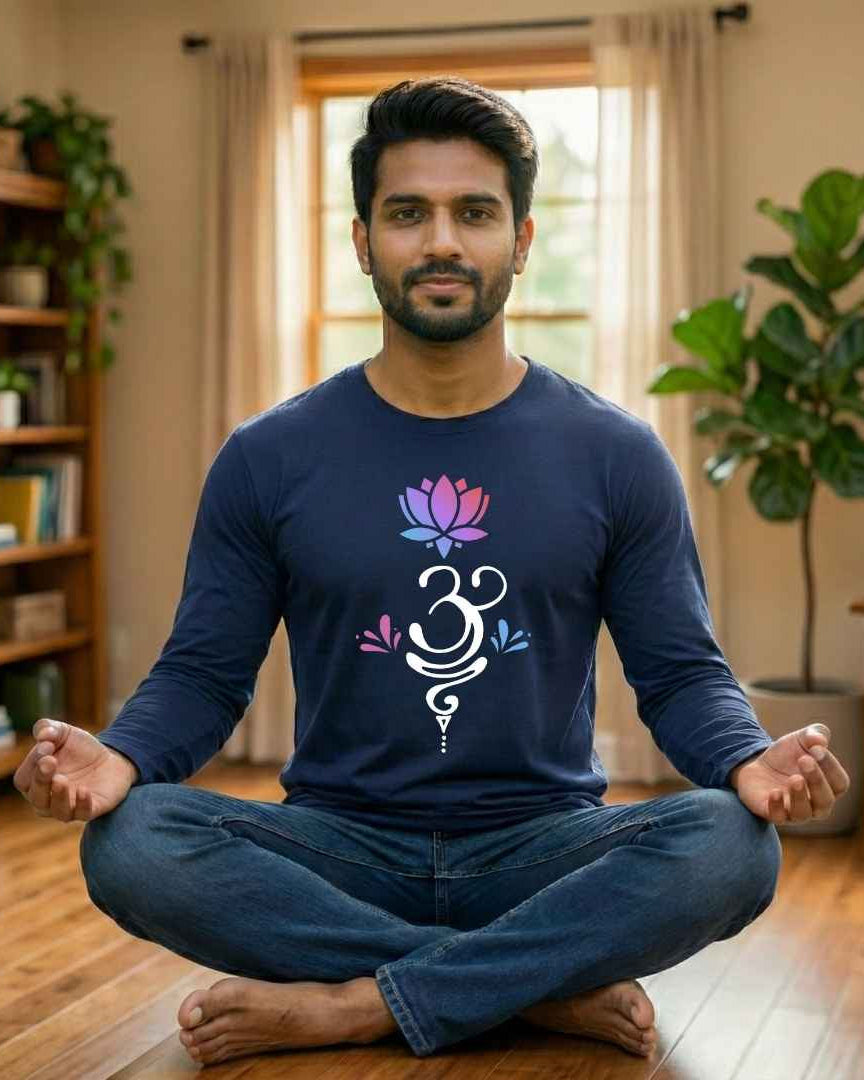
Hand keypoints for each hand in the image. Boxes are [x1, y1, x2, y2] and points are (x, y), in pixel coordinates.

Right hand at [13, 718, 136, 821]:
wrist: (112, 759)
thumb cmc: (81, 749)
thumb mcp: (64, 733)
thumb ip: (49, 728)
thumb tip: (43, 734)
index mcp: (36, 781)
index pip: (24, 779)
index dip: (32, 763)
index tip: (48, 745)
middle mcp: (48, 799)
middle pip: (36, 797)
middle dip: (41, 780)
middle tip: (50, 761)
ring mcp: (69, 806)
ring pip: (57, 811)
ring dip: (58, 796)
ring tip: (61, 780)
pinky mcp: (91, 809)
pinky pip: (83, 814)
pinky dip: (82, 804)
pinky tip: (83, 790)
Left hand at [732, 724, 850, 823]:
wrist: (756, 764)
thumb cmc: (786, 755)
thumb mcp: (800, 739)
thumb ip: (814, 734)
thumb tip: (820, 740)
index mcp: (828, 786)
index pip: (840, 783)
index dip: (831, 767)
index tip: (816, 748)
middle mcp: (815, 804)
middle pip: (825, 801)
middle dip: (817, 780)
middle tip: (804, 760)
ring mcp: (794, 812)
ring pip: (803, 814)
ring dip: (800, 796)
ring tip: (794, 778)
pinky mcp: (773, 813)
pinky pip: (778, 817)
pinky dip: (777, 806)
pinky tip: (774, 792)